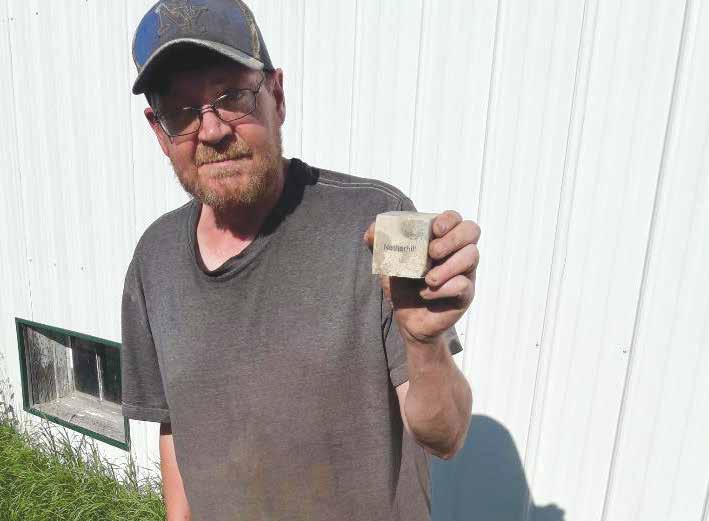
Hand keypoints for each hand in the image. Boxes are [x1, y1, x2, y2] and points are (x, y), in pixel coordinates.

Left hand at [364, 210, 479, 345]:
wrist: (407, 319)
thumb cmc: (402, 285)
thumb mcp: (388, 263)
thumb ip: (379, 244)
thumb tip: (371, 231)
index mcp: (441, 239)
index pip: (455, 218)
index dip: (448, 220)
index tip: (434, 230)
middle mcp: (457, 252)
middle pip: (472, 230)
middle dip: (452, 238)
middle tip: (432, 253)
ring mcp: (465, 272)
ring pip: (472, 255)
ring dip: (448, 266)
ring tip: (428, 279)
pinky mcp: (465, 294)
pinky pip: (464, 284)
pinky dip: (443, 289)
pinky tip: (426, 294)